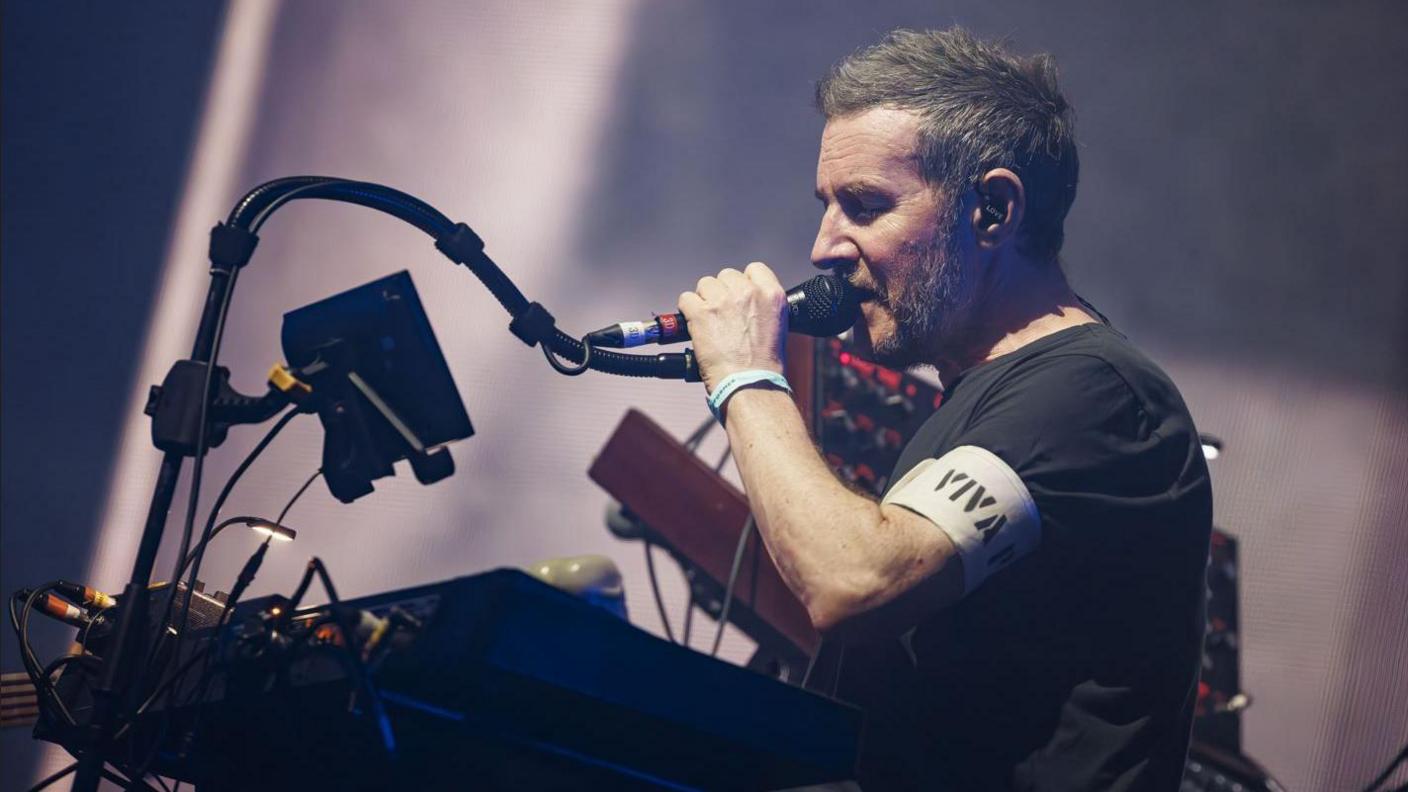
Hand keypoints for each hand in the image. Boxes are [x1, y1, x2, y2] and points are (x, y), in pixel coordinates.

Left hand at [677, 262, 787, 392]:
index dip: (743, 282)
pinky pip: (686, 299)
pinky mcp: (701, 312)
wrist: (750, 384)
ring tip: (709, 322)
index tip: (738, 295)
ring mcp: (723, 301)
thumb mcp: (777, 326)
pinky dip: (687, 311)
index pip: (754, 269)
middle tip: (723, 314)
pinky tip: (695, 324)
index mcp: (771, 294)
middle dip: (722, 292)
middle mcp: (748, 292)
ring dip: (704, 300)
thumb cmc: (764, 365)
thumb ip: (762, 306)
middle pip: (726, 275)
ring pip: (705, 284)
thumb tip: (746, 304)